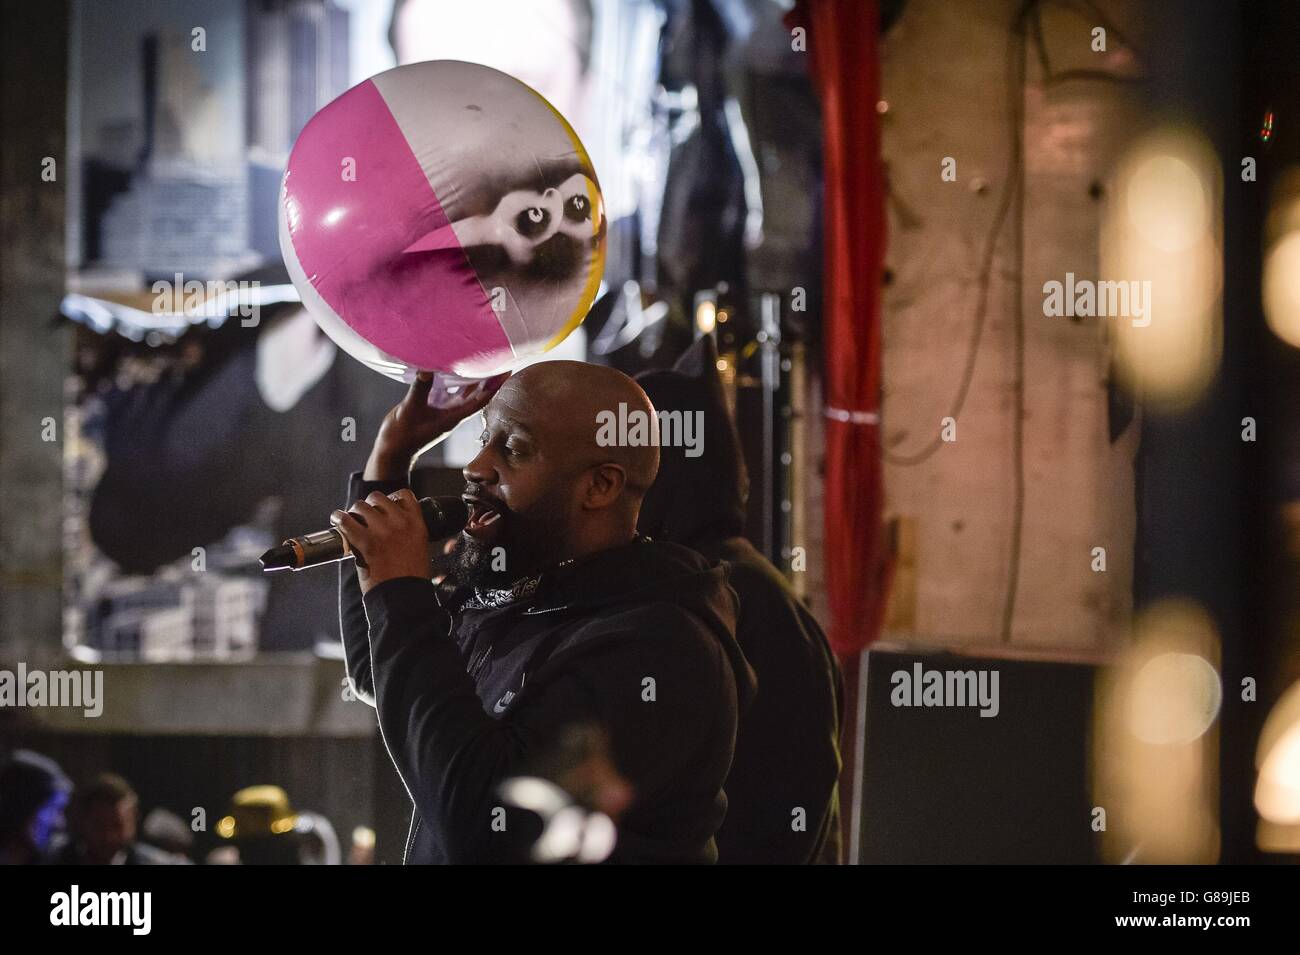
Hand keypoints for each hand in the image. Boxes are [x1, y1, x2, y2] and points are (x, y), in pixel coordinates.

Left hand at [331, 490, 430, 593]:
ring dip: (354, 512)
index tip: (383, 506)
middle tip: (364, 516)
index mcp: (417, 524)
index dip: (390, 498)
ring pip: (361, 506)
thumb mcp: (418, 547)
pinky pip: (346, 521)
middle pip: (378, 498)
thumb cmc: (411, 577)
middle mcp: (400, 523)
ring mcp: (383, 531)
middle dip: (369, 505)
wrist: (404, 597)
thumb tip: (387, 524)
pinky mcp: (366, 542)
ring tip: (350, 520)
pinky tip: (337, 520)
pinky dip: (339, 518)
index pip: (404, 495)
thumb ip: (406, 532)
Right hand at [365, 371, 506, 480]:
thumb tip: (427, 369)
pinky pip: (448, 389)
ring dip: (472, 376)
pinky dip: (452, 378)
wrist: (392, 450)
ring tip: (479, 356)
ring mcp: (444, 409)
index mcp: (454, 416)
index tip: (506, 370)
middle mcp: (453, 412)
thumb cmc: (401, 435)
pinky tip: (451, 365)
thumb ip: (419, 390)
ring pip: (463, 390)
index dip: (495, 386)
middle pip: (477, 392)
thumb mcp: (410, 410)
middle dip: (488, 377)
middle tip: (497, 357)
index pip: (481, 399)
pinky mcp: (434, 406)